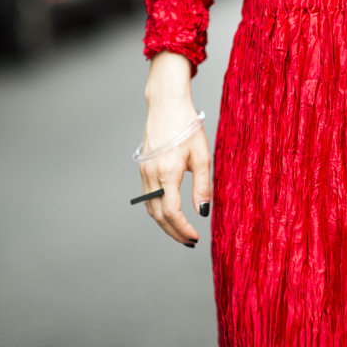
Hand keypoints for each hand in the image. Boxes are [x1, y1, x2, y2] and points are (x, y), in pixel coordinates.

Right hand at [138, 51, 211, 246]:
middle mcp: (152, 174)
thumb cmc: (187, 127)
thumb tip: (203, 212)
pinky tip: (169, 212)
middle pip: (158, 215)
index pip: (172, 212)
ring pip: (150, 208)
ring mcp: (144, 171)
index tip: (194, 237)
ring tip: (180, 231)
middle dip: (173, 232)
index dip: (182, 229)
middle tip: (188, 241)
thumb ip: (203, 186)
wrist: (166, 105)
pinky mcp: (142, 167)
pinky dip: (157, 209)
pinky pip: (147, 196)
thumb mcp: (202, 156)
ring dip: (164, 223)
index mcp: (168, 173)